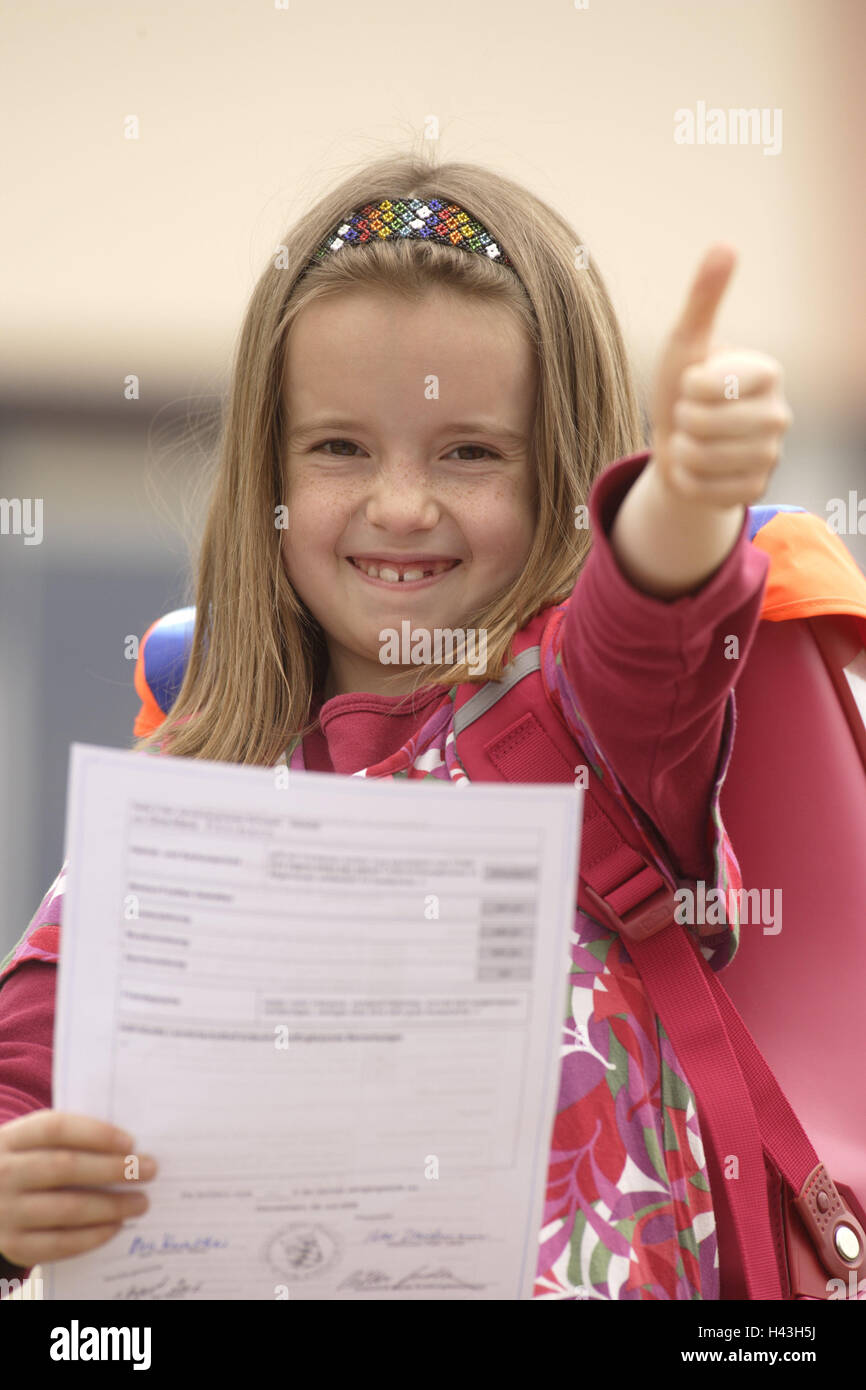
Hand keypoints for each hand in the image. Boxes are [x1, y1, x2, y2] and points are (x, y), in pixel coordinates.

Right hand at [0, 1110, 156, 1268]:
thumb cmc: (27, 1164)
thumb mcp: (33, 1144)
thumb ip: (70, 1139)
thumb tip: (128, 1147)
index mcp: (12, 1138)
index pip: (56, 1129)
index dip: (96, 1134)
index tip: (131, 1142)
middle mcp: (4, 1174)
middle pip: (65, 1168)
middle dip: (113, 1169)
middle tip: (149, 1170)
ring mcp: (6, 1212)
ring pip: (67, 1208)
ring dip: (111, 1206)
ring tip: (141, 1202)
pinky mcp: (13, 1245)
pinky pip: (59, 1244)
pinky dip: (93, 1236)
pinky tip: (116, 1226)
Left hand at [648, 244, 792, 510]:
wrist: (677, 445)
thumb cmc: (682, 388)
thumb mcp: (685, 343)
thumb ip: (704, 298)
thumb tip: (726, 244)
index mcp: (769, 372)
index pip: (716, 383)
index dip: (689, 386)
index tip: (692, 384)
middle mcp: (780, 414)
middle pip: (706, 424)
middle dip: (681, 420)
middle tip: (689, 416)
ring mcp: (772, 456)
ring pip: (704, 458)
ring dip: (682, 451)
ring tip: (691, 441)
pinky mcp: (757, 490)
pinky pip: (706, 490)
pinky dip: (687, 481)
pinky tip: (696, 469)